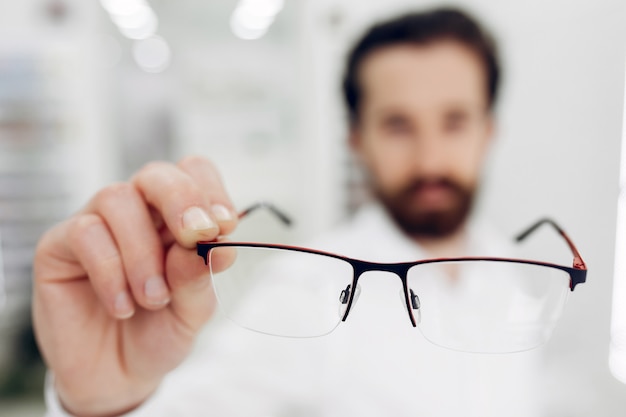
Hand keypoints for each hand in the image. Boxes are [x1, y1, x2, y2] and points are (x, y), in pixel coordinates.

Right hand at [33, 157, 236, 416]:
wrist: (118, 377)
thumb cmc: (160, 333)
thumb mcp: (192, 315)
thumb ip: (198, 281)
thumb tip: (202, 248)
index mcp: (178, 219)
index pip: (194, 173)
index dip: (210, 190)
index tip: (224, 226)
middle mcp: (139, 214)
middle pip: (156, 174)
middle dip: (181, 199)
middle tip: (194, 236)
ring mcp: (99, 225)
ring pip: (118, 198)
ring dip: (143, 252)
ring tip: (153, 299)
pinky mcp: (60, 246)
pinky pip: (85, 233)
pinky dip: (111, 271)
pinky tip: (122, 307)